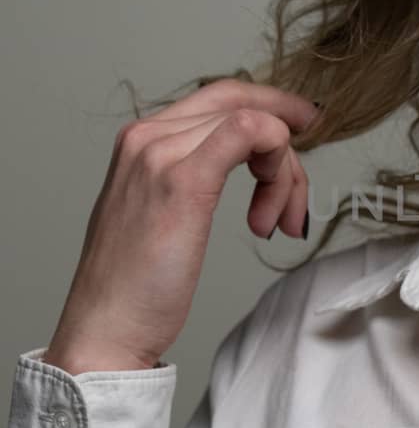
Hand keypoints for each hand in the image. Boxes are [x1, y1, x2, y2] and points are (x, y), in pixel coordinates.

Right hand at [41, 79, 318, 372]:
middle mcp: (147, 137)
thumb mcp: (162, 213)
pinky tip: (271, 215)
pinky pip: (249, 134)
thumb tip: (246, 161)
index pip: (217, 98)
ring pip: (253, 122)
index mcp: (140, 142)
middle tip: (305, 170)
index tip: (300, 131)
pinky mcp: (184, 181)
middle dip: (286, 131)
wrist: (105, 329)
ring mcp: (161, 154)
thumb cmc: (134, 287)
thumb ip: (192, 176)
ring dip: (283, 173)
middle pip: (238, 102)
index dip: (268, 107)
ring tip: (273, 224)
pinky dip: (278, 165)